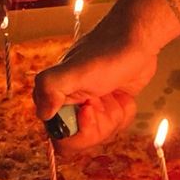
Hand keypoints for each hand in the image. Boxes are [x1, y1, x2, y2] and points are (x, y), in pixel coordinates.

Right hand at [33, 25, 157, 151]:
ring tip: (114, 93)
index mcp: (55, 98)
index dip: (77, 132)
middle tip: (103, 100)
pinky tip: (124, 96)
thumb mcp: (74, 71)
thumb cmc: (106, 52)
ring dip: (113, 115)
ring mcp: (92, 108)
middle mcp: (71, 105)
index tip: (89, 110)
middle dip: (99, 124)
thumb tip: (43, 113)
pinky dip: (124, 112)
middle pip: (83, 140)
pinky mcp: (110, 107)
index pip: (59, 137)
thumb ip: (50, 89)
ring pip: (102, 134)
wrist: (136, 39)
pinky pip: (116, 126)